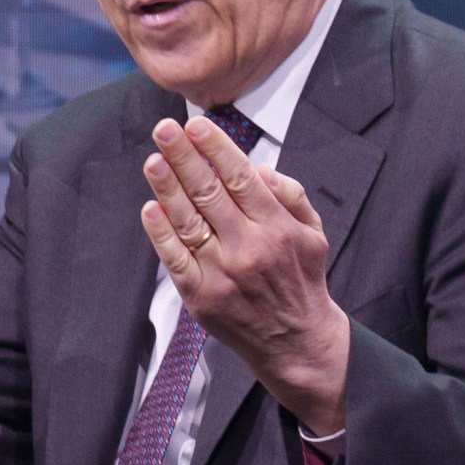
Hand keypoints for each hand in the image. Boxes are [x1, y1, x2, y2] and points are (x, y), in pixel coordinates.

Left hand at [142, 117, 348, 433]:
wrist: (296, 340)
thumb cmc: (301, 278)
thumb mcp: (313, 233)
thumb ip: (290, 194)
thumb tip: (257, 168)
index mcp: (277, 227)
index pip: (240, 178)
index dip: (215, 149)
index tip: (196, 125)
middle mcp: (248, 247)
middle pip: (209, 194)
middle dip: (184, 157)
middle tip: (165, 129)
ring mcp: (222, 273)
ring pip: (188, 222)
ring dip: (167, 188)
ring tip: (153, 160)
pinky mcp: (201, 296)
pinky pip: (176, 259)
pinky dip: (161, 233)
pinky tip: (150, 208)